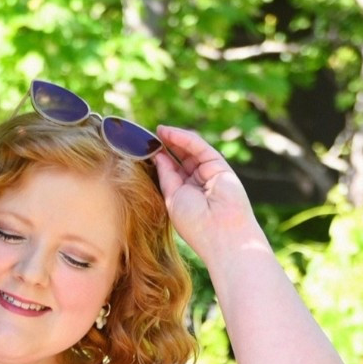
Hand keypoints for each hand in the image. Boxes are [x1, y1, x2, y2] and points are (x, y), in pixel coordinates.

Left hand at [150, 127, 263, 266]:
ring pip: (190, 151)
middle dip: (166, 146)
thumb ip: (166, 175)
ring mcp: (209, 173)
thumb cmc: (194, 223)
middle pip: (181, 159)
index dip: (159, 159)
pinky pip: (199, 148)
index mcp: (185, 195)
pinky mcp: (219, 165)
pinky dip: (185, 139)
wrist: (219, 232)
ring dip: (174, 139)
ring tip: (158, 131)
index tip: (143, 148)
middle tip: (149, 135)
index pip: (171, 172)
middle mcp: (198, 183)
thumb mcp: (172, 198)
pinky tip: (170, 133)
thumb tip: (157, 156)